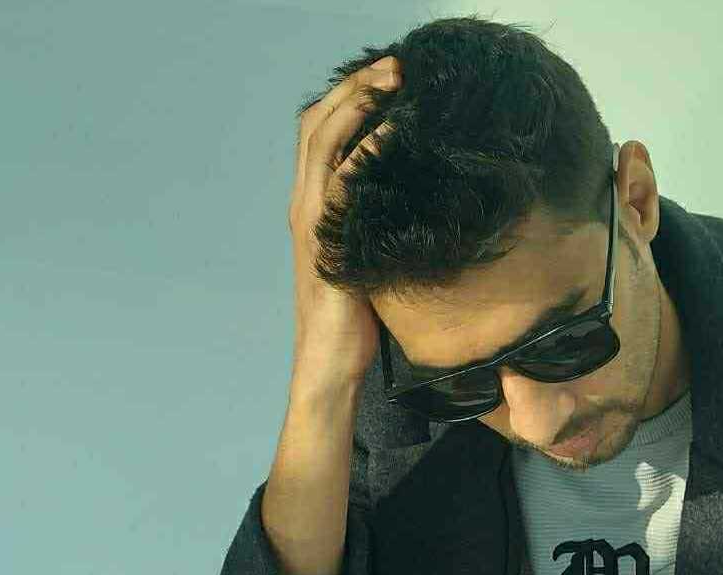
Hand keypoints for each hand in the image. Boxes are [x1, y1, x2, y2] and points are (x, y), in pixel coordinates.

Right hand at [287, 56, 401, 382]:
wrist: (330, 362)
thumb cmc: (354, 317)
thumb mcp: (366, 255)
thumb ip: (377, 223)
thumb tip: (418, 201)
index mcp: (312, 203)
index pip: (320, 132)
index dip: (350, 98)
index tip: (390, 78)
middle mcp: (304, 202)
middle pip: (318, 122)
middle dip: (356, 86)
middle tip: (397, 64)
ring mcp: (310, 218)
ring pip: (323, 138)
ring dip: (358, 101)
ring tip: (393, 78)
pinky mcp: (325, 238)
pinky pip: (342, 180)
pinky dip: (363, 148)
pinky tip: (391, 130)